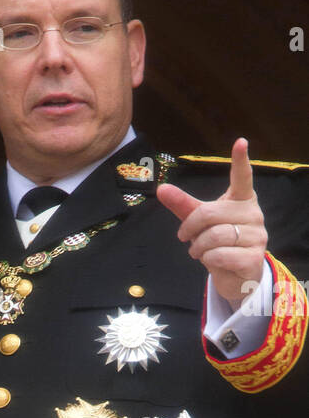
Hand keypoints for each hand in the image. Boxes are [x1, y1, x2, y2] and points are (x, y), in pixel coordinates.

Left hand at [156, 138, 266, 307]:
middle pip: (210, 213)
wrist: (235, 276)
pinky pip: (221, 254)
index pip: (242, 177)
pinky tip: (211, 260)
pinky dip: (208, 259)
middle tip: (184, 237)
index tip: (240, 142)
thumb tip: (161, 189)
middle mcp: (253, 214)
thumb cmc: (218, 243)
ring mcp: (257, 235)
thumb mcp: (199, 223)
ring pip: (215, 235)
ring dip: (198, 247)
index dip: (240, 160)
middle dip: (190, 227)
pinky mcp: (254, 257)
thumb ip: (183, 206)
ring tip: (198, 251)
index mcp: (241, 200)